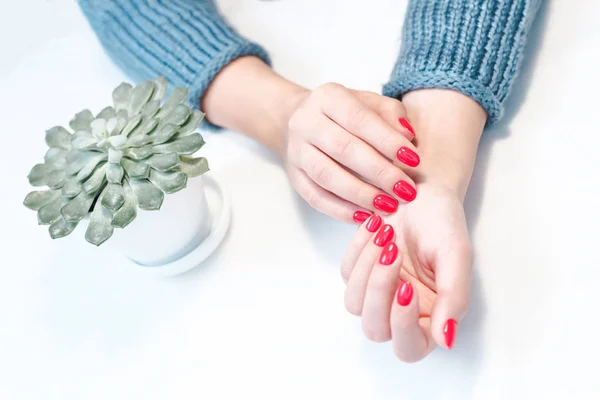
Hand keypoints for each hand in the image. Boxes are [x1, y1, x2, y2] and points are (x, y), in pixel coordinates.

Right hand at [282, 83, 420, 222]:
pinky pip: (315, 197)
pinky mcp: (293, 176)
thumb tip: (408, 137)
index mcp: (327, 97)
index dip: (387, 140)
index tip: (413, 160)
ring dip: (360, 194)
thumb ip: (390, 115)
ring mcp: (296, 151)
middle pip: (342, 148)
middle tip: (405, 190)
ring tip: (388, 206)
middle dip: (378, 172)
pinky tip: (364, 216)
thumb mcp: (368, 103)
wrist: (296, 120)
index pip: (359, 119)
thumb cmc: (343, 114)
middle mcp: (306, 122)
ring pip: (326, 176)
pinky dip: (340, 210)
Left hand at [339, 88, 486, 361]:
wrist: (420, 191)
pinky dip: (359, 250)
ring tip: (386, 233)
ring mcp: (376, 292)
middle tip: (393, 251)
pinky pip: (346, 274)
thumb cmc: (443, 222)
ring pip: (354, 304)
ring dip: (367, 268)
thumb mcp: (456, 256)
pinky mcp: (358, 272)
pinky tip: (376, 226)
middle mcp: (400, 311)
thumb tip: (446, 341)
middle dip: (379, 291)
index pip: (409, 348)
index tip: (408, 288)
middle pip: (375, 329)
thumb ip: (454, 299)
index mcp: (430, 315)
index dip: (403, 325)